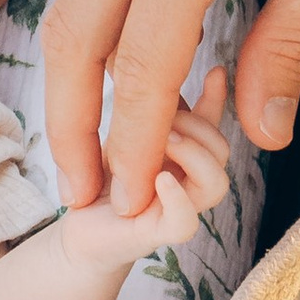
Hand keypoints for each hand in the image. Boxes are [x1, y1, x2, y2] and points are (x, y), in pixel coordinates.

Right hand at [42, 0, 299, 196]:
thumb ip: (291, 46)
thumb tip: (255, 131)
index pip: (143, 66)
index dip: (134, 145)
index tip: (130, 207)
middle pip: (76, 37)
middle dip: (72, 125)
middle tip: (85, 198)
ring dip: (78, 79)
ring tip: (95, 148)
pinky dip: (100, 24)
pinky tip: (125, 68)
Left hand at [55, 69, 232, 263]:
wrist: (79, 228)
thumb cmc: (104, 177)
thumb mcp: (124, 130)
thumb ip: (151, 108)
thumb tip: (166, 65)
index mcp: (184, 154)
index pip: (212, 123)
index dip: (217, 97)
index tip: (214, 71)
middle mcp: (187, 180)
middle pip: (221, 149)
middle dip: (197, 125)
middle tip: (163, 118)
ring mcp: (176, 208)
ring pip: (215, 183)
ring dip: (194, 155)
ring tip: (165, 141)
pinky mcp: (156, 235)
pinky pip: (185, 221)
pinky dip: (177, 197)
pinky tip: (160, 178)